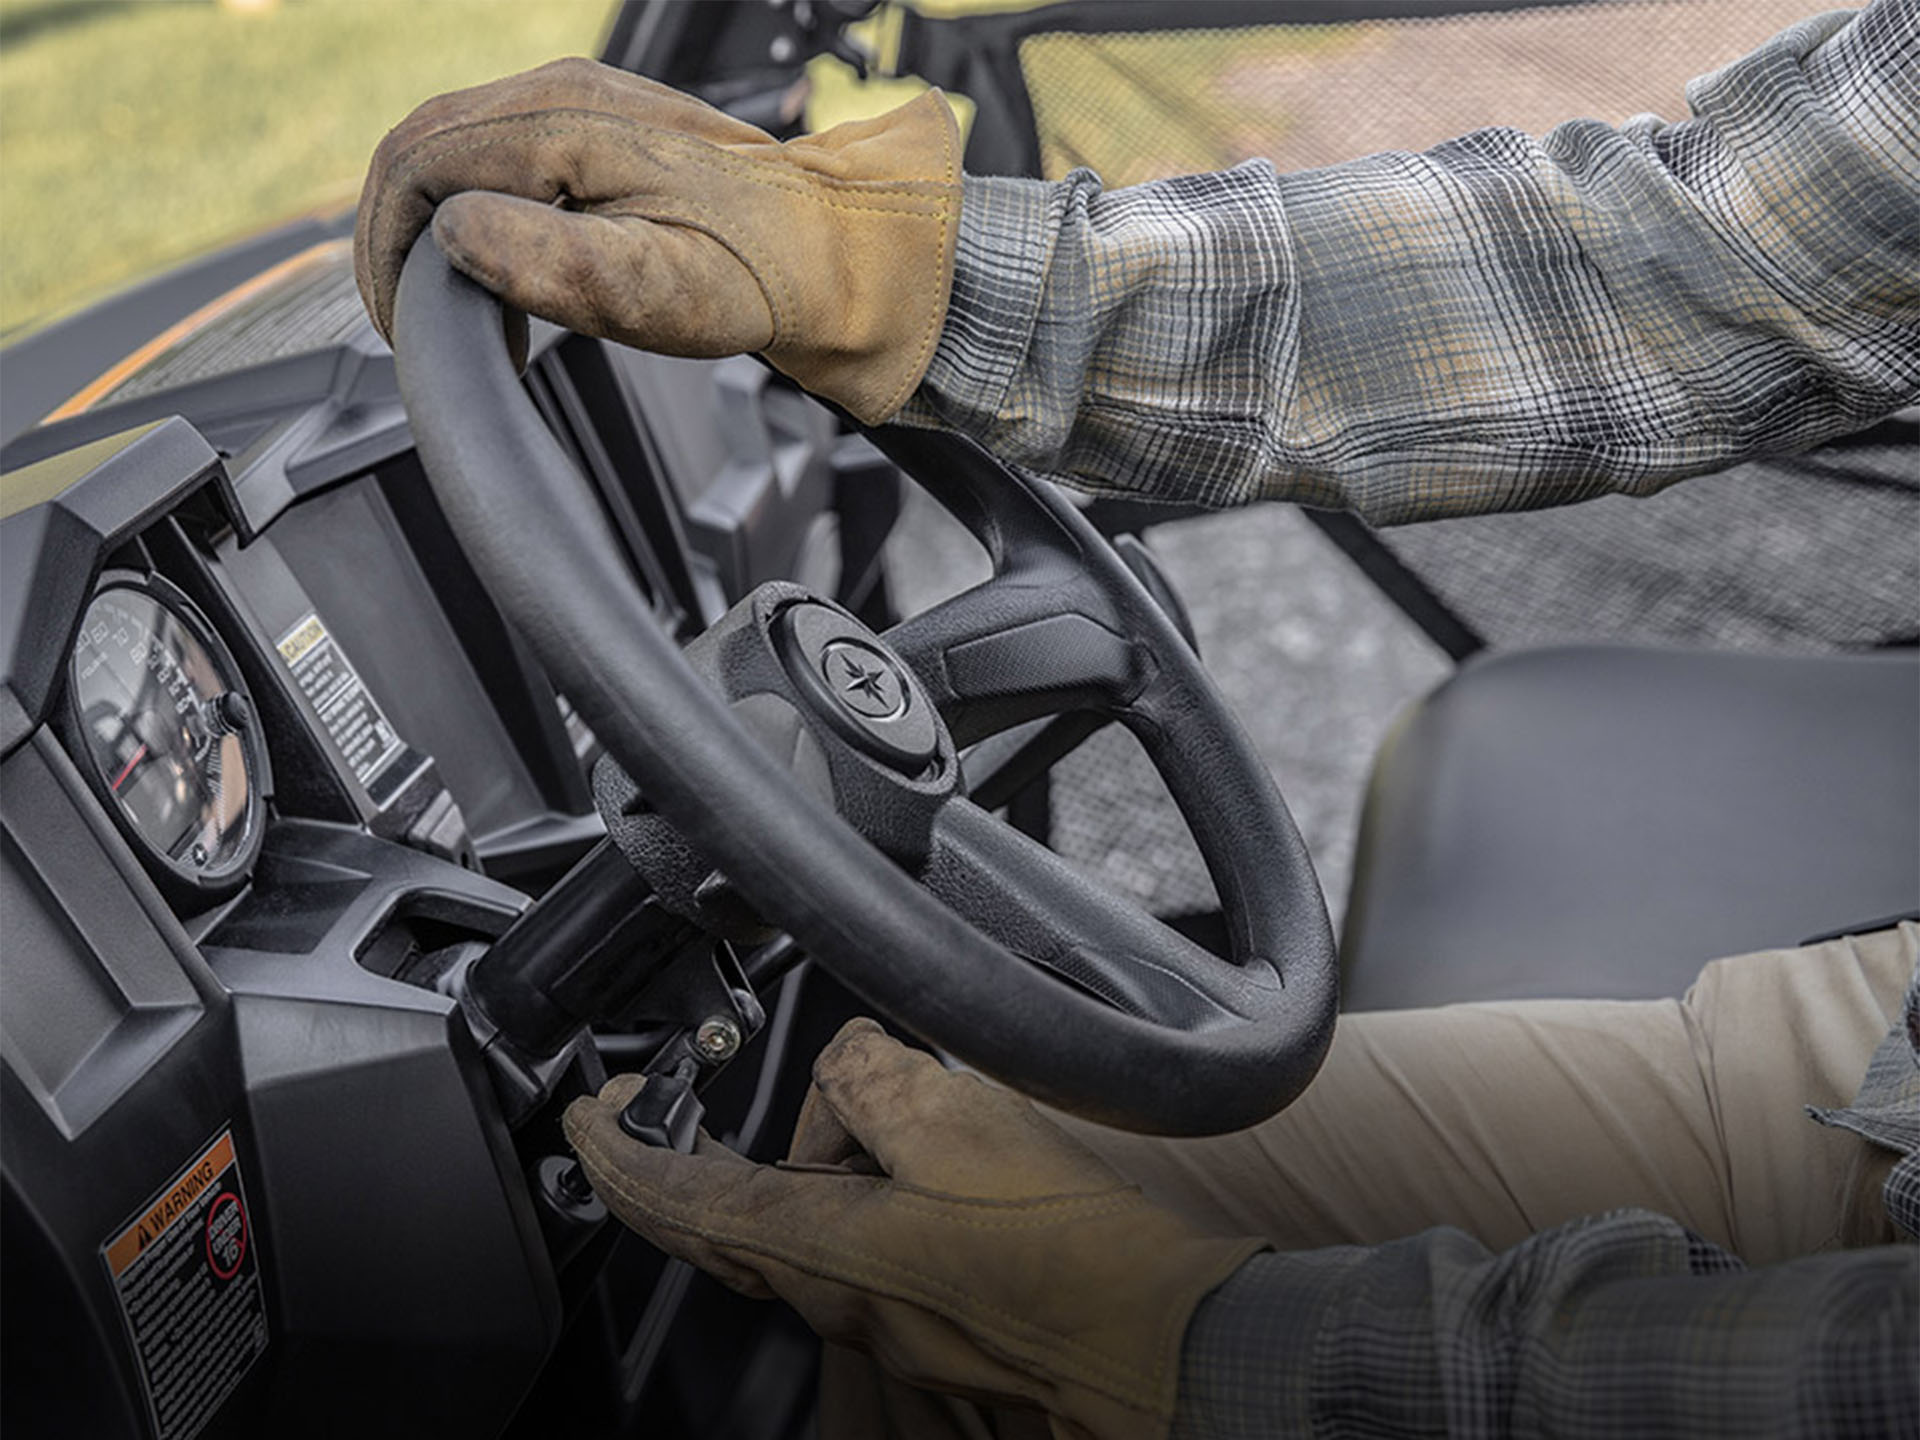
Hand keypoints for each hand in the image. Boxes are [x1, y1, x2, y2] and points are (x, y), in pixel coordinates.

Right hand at [354, 58, 960, 422]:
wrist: (836, 252)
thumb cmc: (760, 274)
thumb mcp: (656, 287)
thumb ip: (550, 261)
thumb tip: (456, 234)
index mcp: (563, 120)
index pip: (418, 162)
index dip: (387, 247)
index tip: (401, 324)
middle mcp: (561, 94)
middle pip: (421, 147)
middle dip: (394, 237)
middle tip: (408, 324)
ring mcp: (576, 106)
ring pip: (451, 150)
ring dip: (427, 226)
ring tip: (443, 307)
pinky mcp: (592, 134)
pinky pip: (495, 158)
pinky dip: (467, 213)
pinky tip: (489, 270)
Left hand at [563, 1019, 1263, 1439]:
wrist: (1154, 1342)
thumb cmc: (1066, 1251)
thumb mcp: (954, 1119)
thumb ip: (869, 1073)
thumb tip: (844, 1061)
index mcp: (817, 1250)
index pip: (678, 1198)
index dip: (617, 1151)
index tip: (589, 1116)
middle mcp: (833, 1297)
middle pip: (736, 1212)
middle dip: (708, 1148)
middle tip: (691, 1098)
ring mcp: (882, 1318)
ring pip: (811, 1219)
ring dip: (824, 1158)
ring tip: (896, 1108)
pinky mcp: (930, 1317)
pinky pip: (865, 1239)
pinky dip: (869, 1187)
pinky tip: (932, 1161)